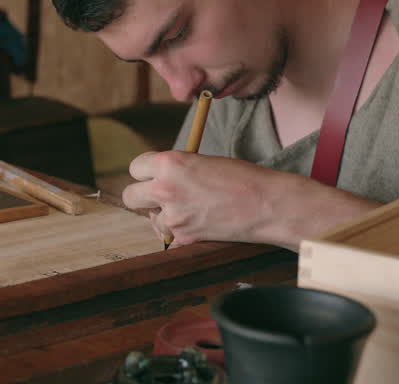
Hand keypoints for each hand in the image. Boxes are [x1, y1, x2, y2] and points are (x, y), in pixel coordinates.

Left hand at [123, 150, 377, 249]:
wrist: (268, 204)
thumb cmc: (242, 178)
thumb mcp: (202, 161)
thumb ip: (176, 170)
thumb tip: (158, 180)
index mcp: (169, 163)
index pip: (136, 167)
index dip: (146, 172)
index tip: (156, 175)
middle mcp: (164, 189)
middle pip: (130, 196)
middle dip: (143, 196)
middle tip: (160, 196)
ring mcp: (173, 216)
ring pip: (150, 218)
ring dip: (163, 216)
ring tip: (189, 210)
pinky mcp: (183, 237)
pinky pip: (168, 237)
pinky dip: (178, 234)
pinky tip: (196, 225)